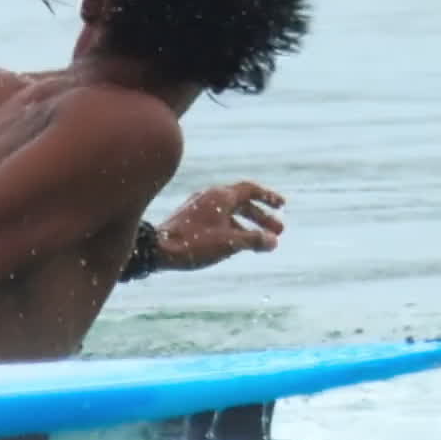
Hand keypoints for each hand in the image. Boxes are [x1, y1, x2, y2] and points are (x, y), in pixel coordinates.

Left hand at [155, 180, 286, 271]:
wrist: (157, 249)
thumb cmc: (194, 243)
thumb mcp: (229, 243)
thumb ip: (254, 240)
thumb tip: (273, 242)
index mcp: (221, 196)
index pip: (251, 189)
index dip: (269, 197)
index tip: (283, 206)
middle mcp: (210, 197)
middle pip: (242, 202)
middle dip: (262, 217)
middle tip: (278, 231)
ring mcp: (198, 207)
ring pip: (230, 213)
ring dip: (248, 225)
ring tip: (260, 242)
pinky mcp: (190, 219)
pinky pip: (218, 220)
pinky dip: (233, 229)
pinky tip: (237, 245)